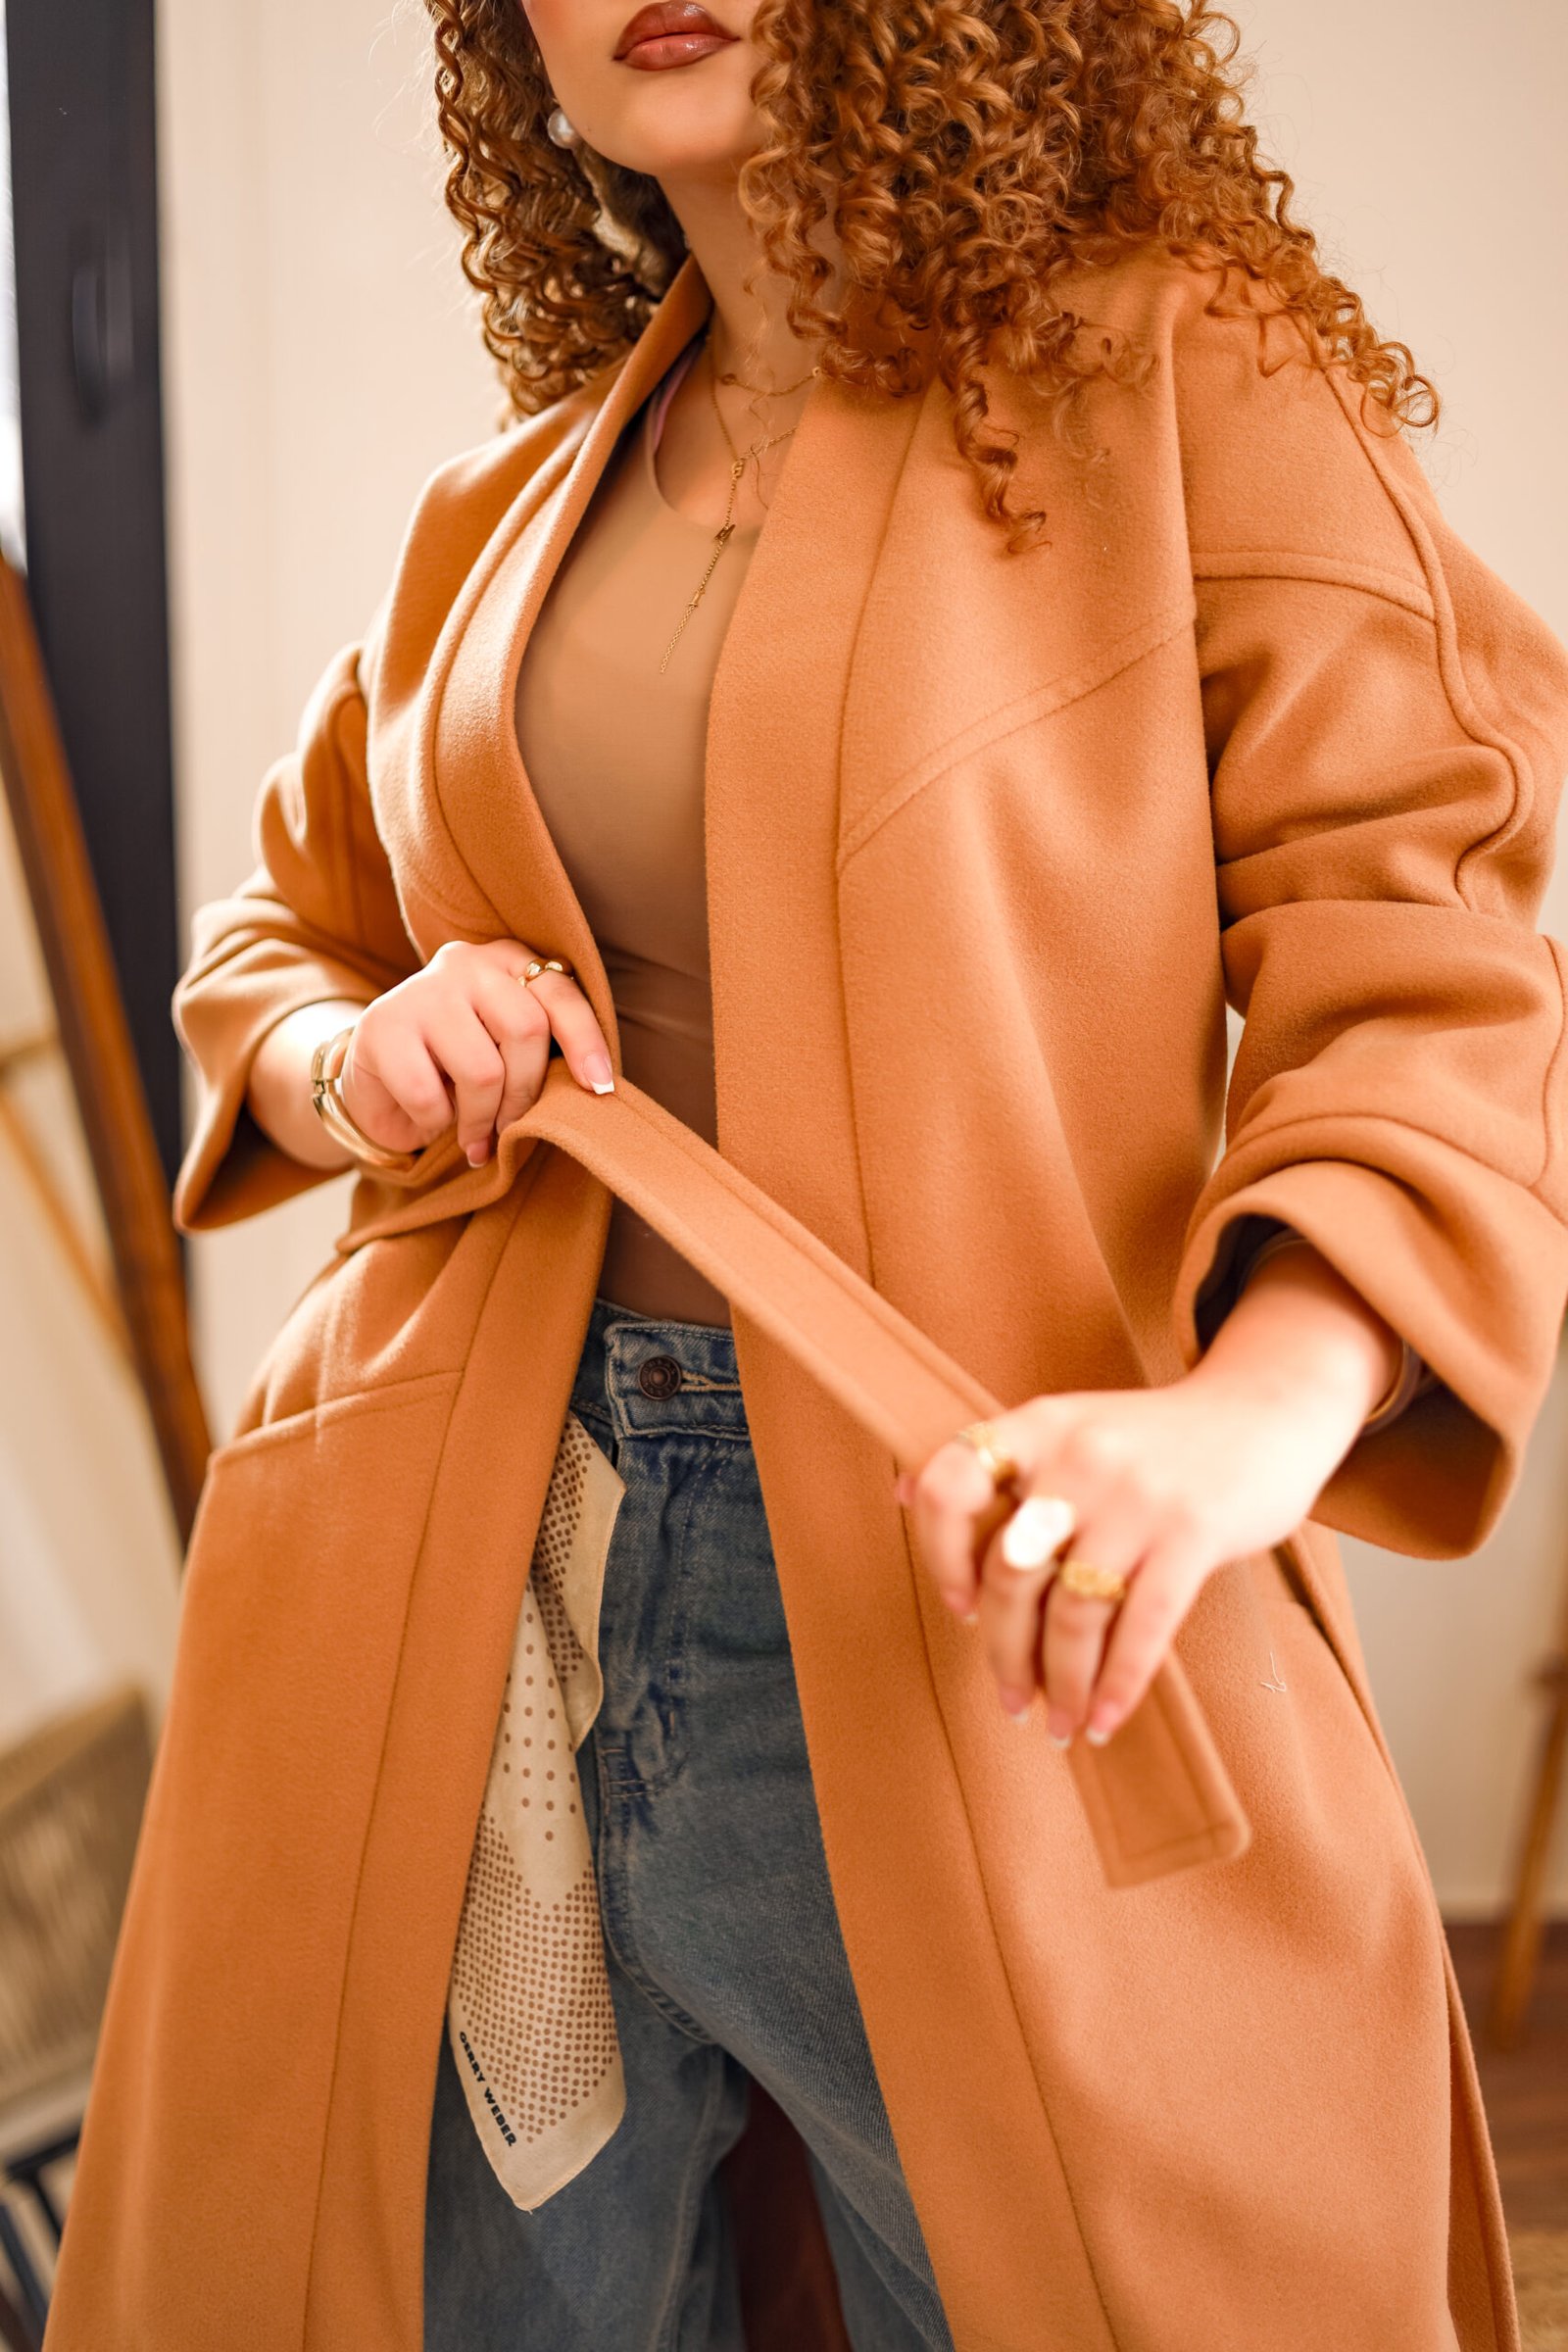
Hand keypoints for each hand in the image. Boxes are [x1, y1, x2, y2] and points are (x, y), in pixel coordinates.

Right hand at [339, 940, 613, 1165]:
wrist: (375, 1077)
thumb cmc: (456, 1066)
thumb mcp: (505, 1049)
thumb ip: (540, 1051)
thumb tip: (592, 1089)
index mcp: (507, 961)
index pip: (559, 993)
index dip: (584, 1041)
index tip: (599, 1087)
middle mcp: (466, 964)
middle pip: (525, 1030)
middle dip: (525, 1095)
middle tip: (510, 1128)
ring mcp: (420, 991)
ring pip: (482, 1070)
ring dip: (482, 1119)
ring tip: (475, 1136)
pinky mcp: (382, 1026)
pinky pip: (429, 1094)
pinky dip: (437, 1123)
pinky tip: (433, 1121)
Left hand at [894, 1245, 1401, 1746]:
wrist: (1264, 1412)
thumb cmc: (1156, 1440)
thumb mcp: (1073, 1425)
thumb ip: (1003, 1462)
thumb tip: (903, 1493)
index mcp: (1040, 1426)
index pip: (952, 1485)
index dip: (940, 1553)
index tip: (961, 1604)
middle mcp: (1080, 1456)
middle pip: (1011, 1572)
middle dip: (1005, 1652)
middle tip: (1012, 1699)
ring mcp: (1138, 1495)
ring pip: (1074, 1611)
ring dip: (1060, 1682)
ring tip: (1059, 1722)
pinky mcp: (1194, 1531)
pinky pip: (1143, 1626)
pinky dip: (1118, 1684)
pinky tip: (1105, 1716)